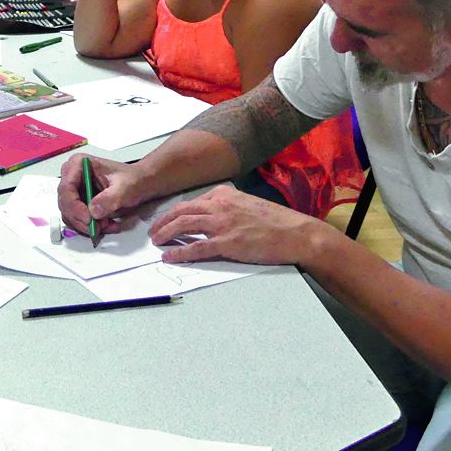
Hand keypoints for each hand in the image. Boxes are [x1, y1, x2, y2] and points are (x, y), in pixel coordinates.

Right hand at [56, 155, 151, 237]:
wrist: (140, 183)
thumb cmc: (133, 179)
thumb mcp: (124, 187)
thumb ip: (109, 198)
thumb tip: (93, 211)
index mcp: (79, 164)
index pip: (66, 188)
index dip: (74, 207)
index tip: (88, 219)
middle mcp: (72, 176)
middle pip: (65, 204)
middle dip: (82, 219)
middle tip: (98, 227)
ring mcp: (75, 190)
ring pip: (70, 215)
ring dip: (87, 224)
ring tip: (106, 224)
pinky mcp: (79, 202)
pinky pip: (77, 219)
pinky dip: (90, 226)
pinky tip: (105, 224)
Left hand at [148, 184, 325, 264]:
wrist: (296, 234)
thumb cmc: (275, 222)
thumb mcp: (247, 204)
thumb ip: (228, 206)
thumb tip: (211, 214)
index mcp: (224, 194)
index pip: (191, 201)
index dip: (174, 212)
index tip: (165, 219)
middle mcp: (220, 205)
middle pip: (181, 210)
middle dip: (163, 221)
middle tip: (153, 231)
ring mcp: (223, 223)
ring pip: (184, 225)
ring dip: (166, 233)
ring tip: (156, 242)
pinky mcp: (228, 243)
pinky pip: (196, 247)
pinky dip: (179, 252)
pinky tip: (169, 256)